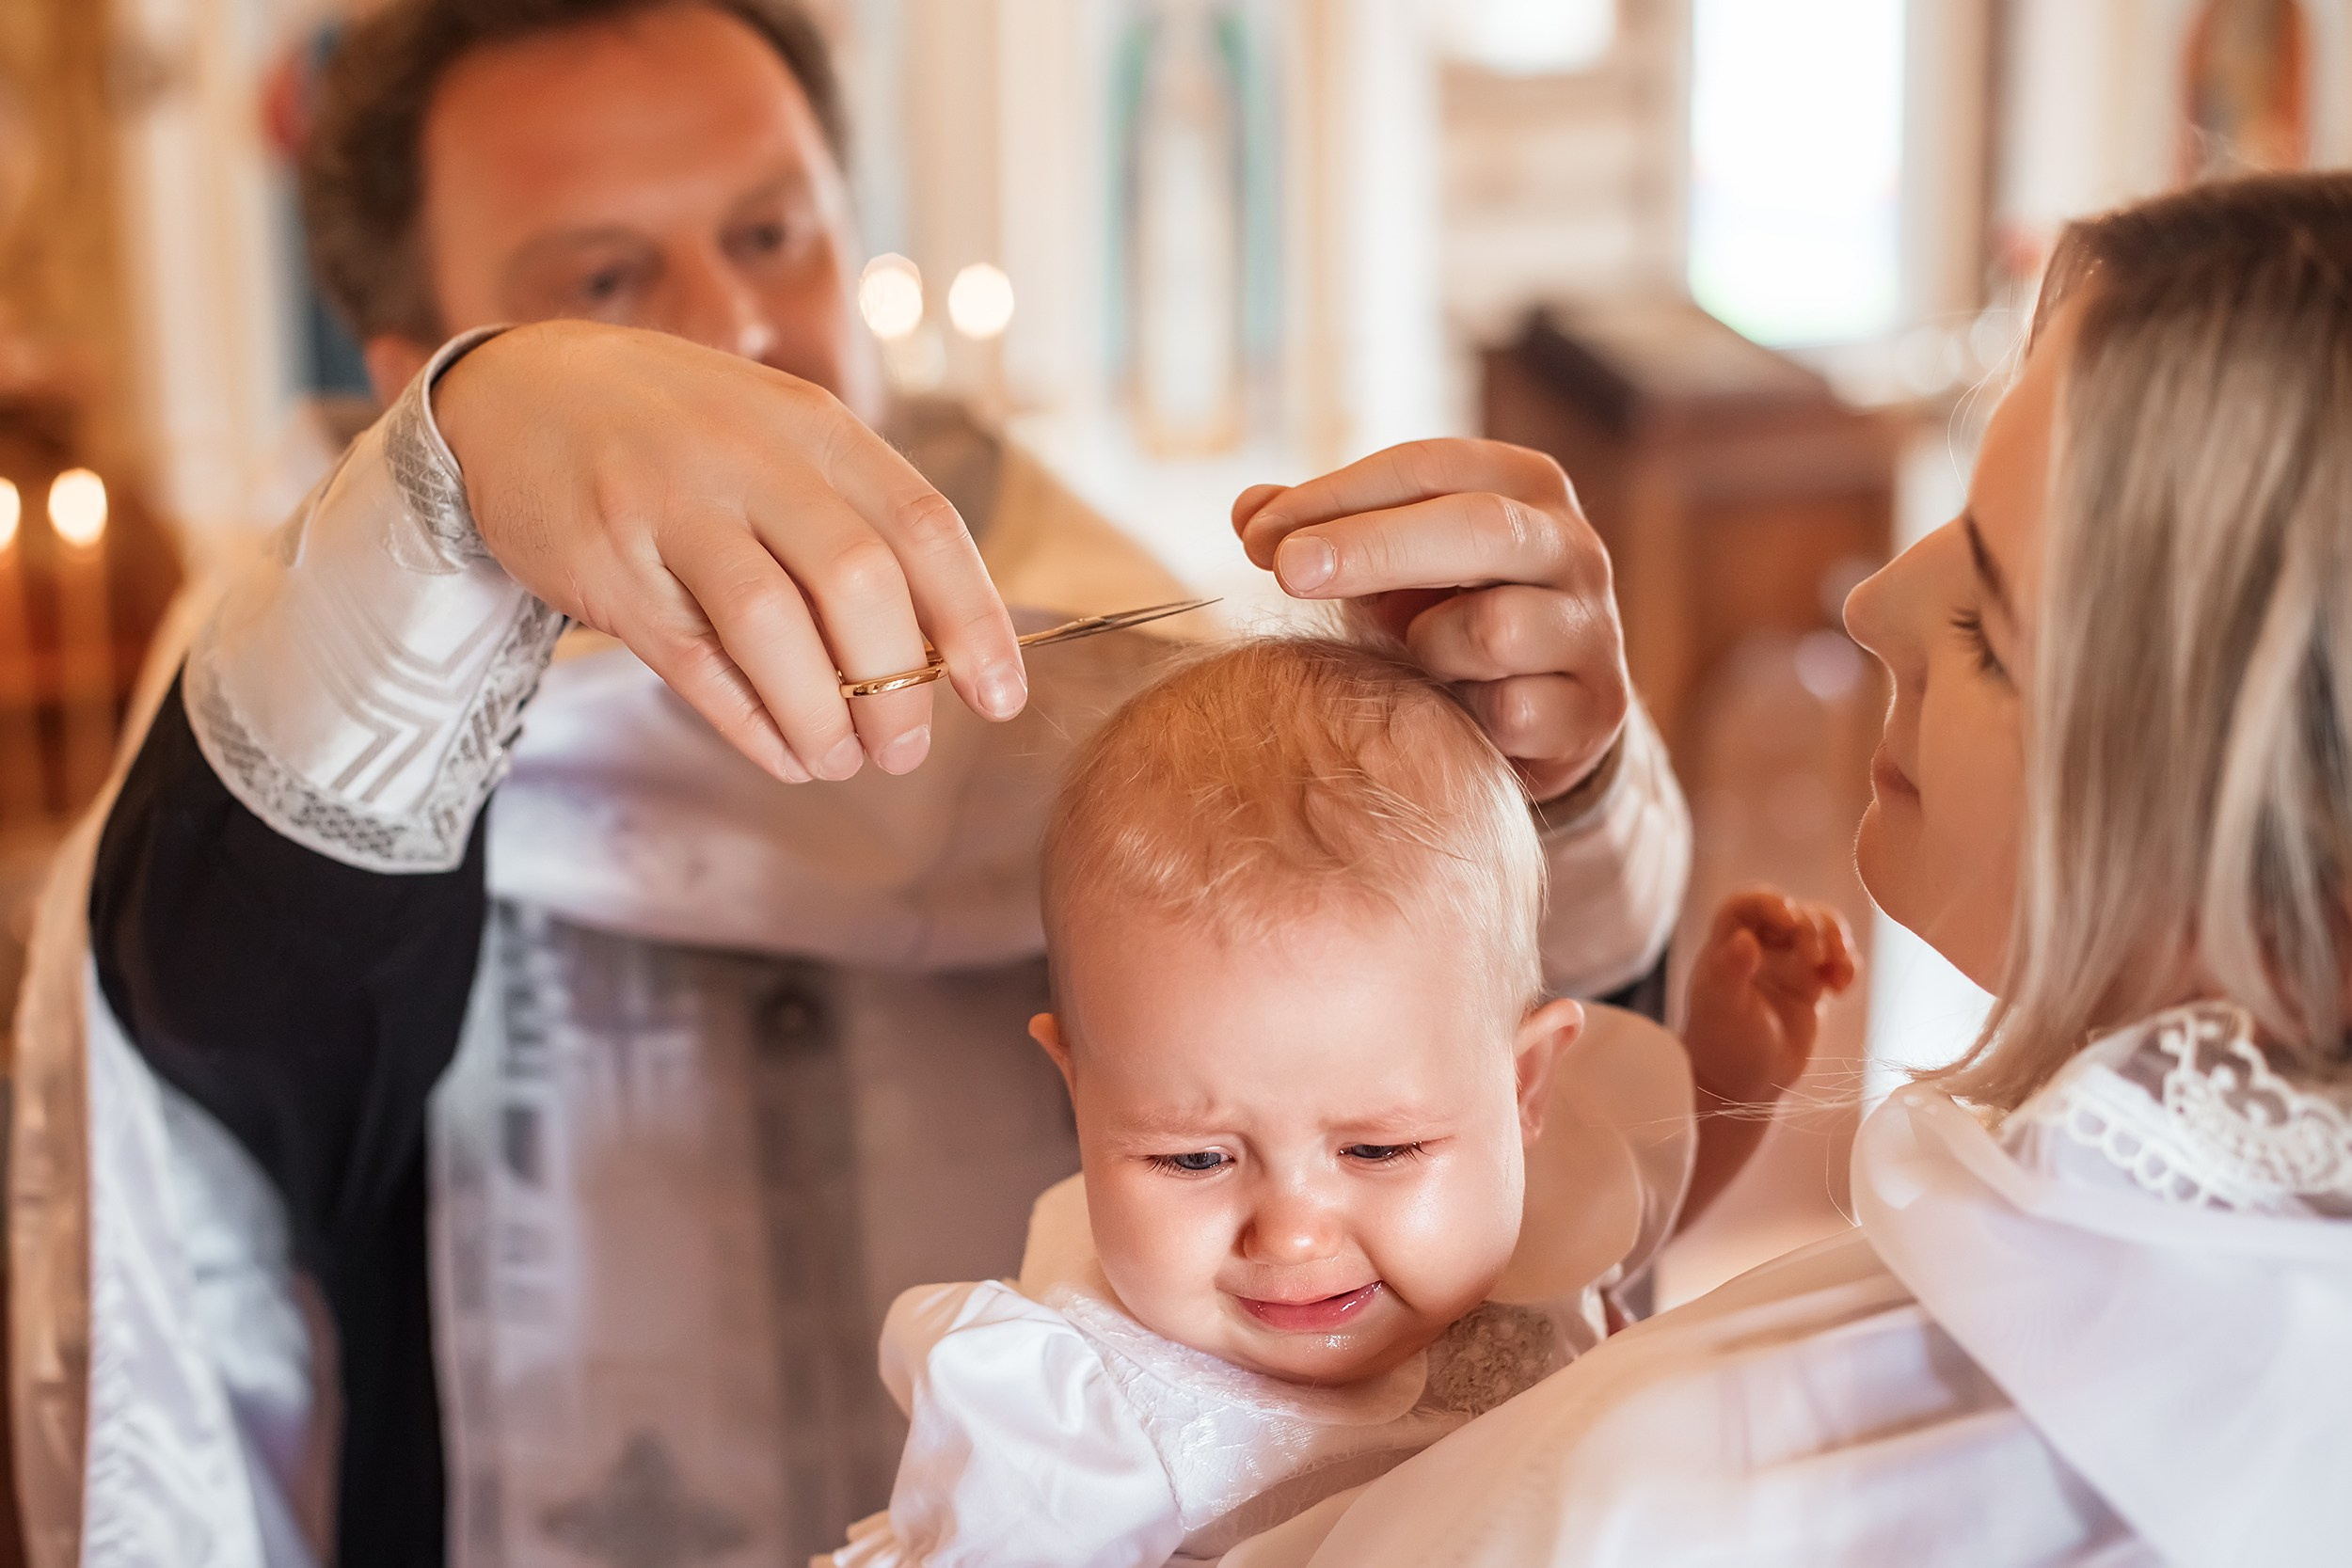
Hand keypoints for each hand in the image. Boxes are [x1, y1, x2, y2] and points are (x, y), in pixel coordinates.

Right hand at [433, 320, 1026, 783]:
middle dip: (896, 685)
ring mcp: (670, 508)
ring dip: (821, 716)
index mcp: (815, 426)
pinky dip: (751, 723)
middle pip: (857, 581)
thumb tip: (944, 641)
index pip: (924, 526)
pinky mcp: (606, 568)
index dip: (973, 621)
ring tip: (842, 760)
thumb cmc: (683, 434)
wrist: (520, 395)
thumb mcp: (780, 439)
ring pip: (771, 626)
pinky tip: (785, 753)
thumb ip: (857, 519)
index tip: (998, 698)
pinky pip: (694, 662)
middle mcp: (747, 456)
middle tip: (906, 747)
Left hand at [1232, 439, 1628, 800]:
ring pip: (1494, 629)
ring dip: (1431, 651)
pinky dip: (1469, 718)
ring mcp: (1593, 627)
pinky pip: (1512, 712)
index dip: (1337, 495)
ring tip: (1422, 663)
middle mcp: (1573, 544)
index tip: (1255, 536)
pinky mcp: (1597, 707)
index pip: (1426, 467)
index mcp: (1523, 484)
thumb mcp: (1385, 565)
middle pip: (1476, 526)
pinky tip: (1462, 717)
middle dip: (1373, 547)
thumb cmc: (1448, 616)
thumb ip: (1320, 531)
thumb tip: (1247, 509)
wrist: (1540, 717)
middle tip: (1286, 571)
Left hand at [1683, 888, 1858, 1110]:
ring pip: (1820, 930)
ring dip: (1836, 940)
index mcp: (1727, 946)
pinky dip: (1847, 965)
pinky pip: (1837, 960)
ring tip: (1839, 969)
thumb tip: (1745, 939)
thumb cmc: (1724, 1045)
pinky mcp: (1811, 983)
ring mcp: (1787, 964)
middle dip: (1812, 926)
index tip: (1789, 917)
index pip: (1746, 904)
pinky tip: (1842, 988)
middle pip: (1793, 912)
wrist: (1745, 1083)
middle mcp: (1759, 947)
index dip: (1769, 902)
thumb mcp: (1723, 1010)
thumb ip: (1731, 973)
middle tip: (1814, 958)